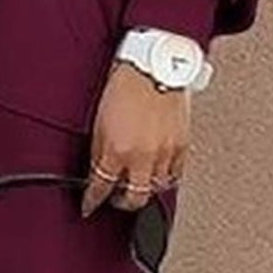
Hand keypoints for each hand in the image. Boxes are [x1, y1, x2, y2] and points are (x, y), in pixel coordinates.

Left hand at [81, 60, 189, 217]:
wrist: (154, 66)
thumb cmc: (126, 87)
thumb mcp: (99, 122)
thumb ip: (99, 153)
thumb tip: (97, 173)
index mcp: (117, 150)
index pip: (101, 188)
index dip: (92, 201)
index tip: (89, 206)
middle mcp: (142, 155)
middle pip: (134, 198)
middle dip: (122, 203)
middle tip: (116, 199)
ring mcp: (165, 152)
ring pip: (156, 189)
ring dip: (144, 189)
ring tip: (137, 183)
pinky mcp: (182, 145)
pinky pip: (175, 175)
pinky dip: (165, 178)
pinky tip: (157, 173)